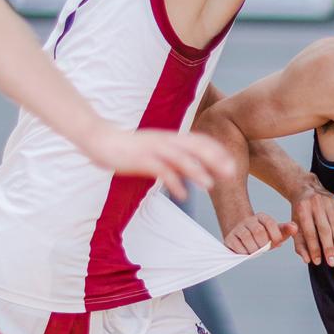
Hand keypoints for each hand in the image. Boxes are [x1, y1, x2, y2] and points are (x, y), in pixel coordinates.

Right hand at [83, 127, 234, 200]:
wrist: (100, 140)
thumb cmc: (129, 148)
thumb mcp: (156, 151)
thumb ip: (173, 159)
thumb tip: (191, 171)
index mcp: (170, 138)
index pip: (200, 140)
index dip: (218, 151)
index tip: (233, 163)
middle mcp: (165, 140)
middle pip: (196, 147)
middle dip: (215, 160)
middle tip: (231, 174)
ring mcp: (153, 149)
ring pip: (180, 158)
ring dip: (197, 171)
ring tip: (210, 185)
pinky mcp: (140, 159)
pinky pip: (161, 171)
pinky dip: (173, 182)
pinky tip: (182, 195)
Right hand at [224, 213, 297, 254]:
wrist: (243, 238)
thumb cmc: (263, 237)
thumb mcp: (275, 233)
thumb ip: (286, 230)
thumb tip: (295, 227)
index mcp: (262, 217)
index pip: (270, 223)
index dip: (275, 235)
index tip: (276, 243)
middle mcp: (249, 220)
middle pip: (258, 231)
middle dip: (263, 244)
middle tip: (264, 249)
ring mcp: (238, 228)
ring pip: (247, 238)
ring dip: (254, 249)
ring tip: (255, 251)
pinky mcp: (229, 237)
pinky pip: (237, 245)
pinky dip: (244, 252)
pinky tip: (246, 252)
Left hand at [290, 175, 333, 266]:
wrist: (304, 188)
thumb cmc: (300, 210)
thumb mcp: (294, 225)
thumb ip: (299, 243)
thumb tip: (307, 259)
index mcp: (302, 210)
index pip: (310, 233)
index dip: (314, 248)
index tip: (318, 262)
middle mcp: (315, 205)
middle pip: (324, 230)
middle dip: (329, 247)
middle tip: (333, 262)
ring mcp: (328, 202)